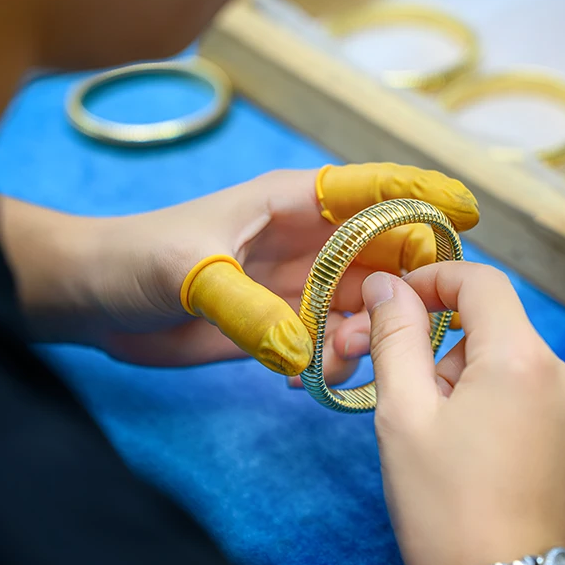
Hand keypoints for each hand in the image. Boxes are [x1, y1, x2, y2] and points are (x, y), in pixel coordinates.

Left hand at [0, 163, 477, 376]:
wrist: (97, 301)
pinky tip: (307, 374)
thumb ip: (247, 309)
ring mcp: (300, 286)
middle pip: (384, 253)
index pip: (370, 190)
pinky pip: (334, 341)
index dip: (422, 196)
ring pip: (365, 304)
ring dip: (369, 331)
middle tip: (411, 320)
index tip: (468, 214)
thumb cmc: (135, 258)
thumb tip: (303, 351)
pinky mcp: (286, 325)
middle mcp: (308, 242)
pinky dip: (337, 358)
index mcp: (292, 204)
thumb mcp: (187, 271)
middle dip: (406, 283)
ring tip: (338, 354)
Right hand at [359, 262, 564, 564]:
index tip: (403, 305)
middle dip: (455, 360)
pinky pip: (554, 419)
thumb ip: (396, 336)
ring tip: (462, 453)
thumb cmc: (443, 506)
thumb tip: (389, 285)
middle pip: (502, 339)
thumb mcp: (403, 415)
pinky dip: (523, 428)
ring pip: (527, 380)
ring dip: (489, 396)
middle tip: (424, 411)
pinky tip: (500, 474)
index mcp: (523, 361)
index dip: (437, 282)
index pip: (482, 284)